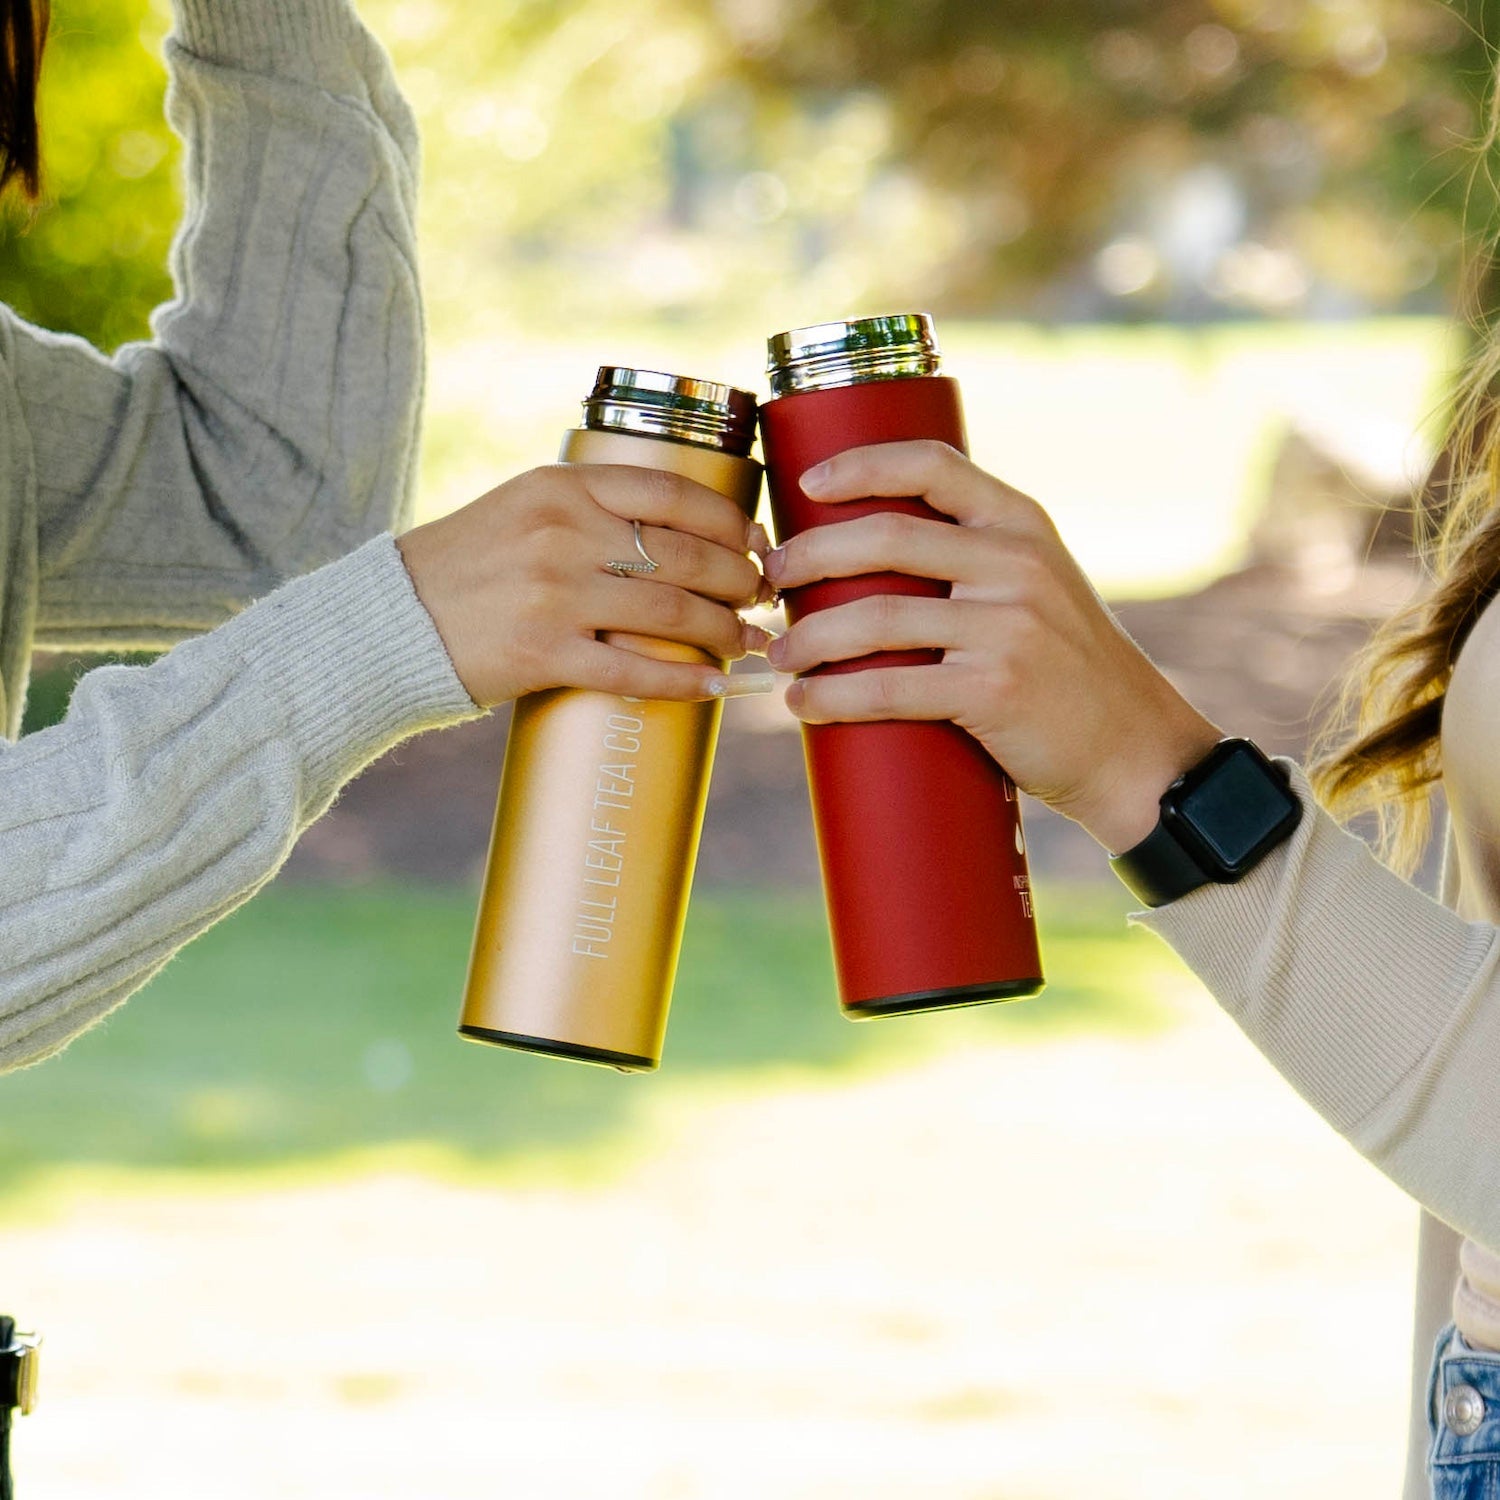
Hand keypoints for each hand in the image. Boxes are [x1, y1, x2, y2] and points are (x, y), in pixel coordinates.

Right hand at [397, 465, 775, 707]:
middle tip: (764, 598)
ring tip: (751, 643)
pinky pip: (634, 670)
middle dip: (741, 580)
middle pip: (684, 555)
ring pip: (671, 612)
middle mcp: (562, 533)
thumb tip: (674, 533)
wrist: (389, 623)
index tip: (757, 543)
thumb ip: (588, 510)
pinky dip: (684, 681)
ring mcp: (553, 595)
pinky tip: (713, 687)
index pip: (671, 493)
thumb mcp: (522, 508)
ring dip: (725, 631)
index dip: (729, 521)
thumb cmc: (466, 567)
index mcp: (561, 487)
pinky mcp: (542, 654)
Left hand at [762, 440, 1222, 853]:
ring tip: (778, 655)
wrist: (1137, 752)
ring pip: (876, 618)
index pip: (933, 466)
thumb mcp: (1043, 589)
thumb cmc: (1072, 674)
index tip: (807, 484)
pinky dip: (834, 697)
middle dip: (810, 557)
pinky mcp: (994, 690)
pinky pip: (890, 688)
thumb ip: (979, 562)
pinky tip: (803, 705)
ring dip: (809, 638)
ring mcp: (1008, 626)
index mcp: (1023, 526)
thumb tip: (873, 555)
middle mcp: (1017, 564)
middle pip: (885, 538)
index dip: (861, 466)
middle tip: (770, 580)